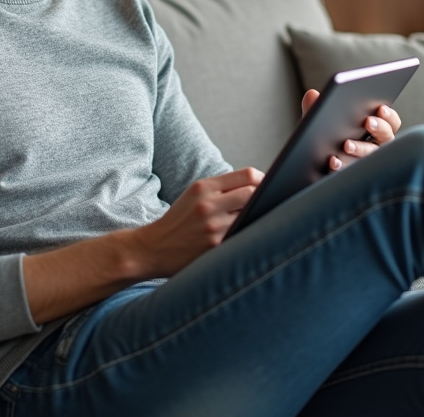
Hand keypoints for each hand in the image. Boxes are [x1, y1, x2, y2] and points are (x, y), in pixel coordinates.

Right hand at [128, 167, 263, 277]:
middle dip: (266, 197)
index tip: (269, 184)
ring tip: (262, 218)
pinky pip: (242, 234)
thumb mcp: (194, 195)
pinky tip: (250, 235)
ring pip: (251, 215)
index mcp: (203, 187)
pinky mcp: (215, 246)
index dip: (263, 179)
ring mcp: (213, 226)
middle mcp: (208, 204)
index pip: (247, 175)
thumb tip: (258, 185)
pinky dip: (249, 233)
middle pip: (254, 193)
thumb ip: (222, 188)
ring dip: (259, 216)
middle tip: (271, 202)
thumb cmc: (178, 220)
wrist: (152, 248)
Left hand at [301, 89, 401, 170]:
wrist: (307, 163)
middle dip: (379, 128)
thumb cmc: (321, 137)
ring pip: (370, 156)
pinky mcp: (350, 176)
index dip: (388, 116)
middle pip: (386, 138)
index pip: (390, 122)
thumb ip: (316, 107)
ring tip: (346, 144)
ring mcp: (364, 162)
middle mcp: (374, 146)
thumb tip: (311, 94)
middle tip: (368, 121)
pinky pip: (349, 172)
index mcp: (372, 128)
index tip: (380, 108)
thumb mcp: (318, 120)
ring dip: (360, 149)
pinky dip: (341, 166)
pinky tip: (332, 160)